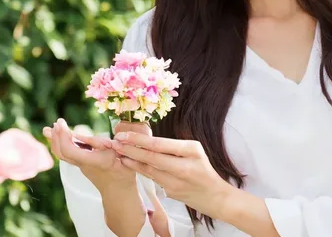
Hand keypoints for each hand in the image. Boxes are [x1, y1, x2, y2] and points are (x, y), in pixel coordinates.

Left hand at [42, 118, 150, 191]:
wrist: (119, 190)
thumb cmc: (122, 168)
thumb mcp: (116, 151)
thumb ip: (98, 142)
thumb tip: (79, 135)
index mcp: (91, 161)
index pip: (68, 150)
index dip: (62, 136)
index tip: (61, 122)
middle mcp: (82, 165)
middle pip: (61, 153)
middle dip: (56, 136)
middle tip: (57, 122)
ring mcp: (81, 166)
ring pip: (61, 155)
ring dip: (55, 141)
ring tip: (49, 129)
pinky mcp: (82, 165)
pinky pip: (66, 155)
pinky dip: (60, 144)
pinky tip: (59, 136)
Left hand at [111, 132, 231, 219]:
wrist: (215, 196)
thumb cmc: (204, 168)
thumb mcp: (194, 150)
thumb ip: (174, 146)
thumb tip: (148, 140)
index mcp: (191, 150)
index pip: (160, 144)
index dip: (139, 140)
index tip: (124, 135)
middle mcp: (183, 166)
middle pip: (151, 157)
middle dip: (131, 149)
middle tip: (116, 142)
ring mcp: (177, 182)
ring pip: (149, 169)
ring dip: (132, 161)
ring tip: (119, 152)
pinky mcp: (171, 192)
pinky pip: (153, 179)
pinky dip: (140, 170)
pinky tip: (129, 164)